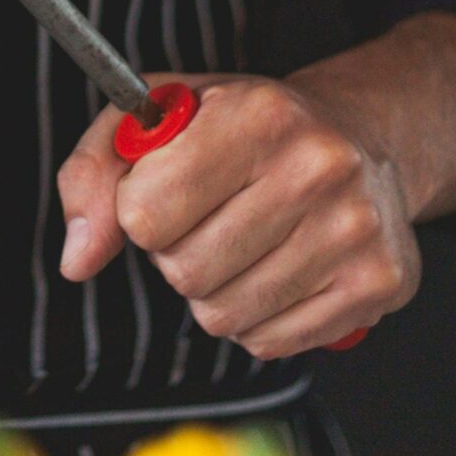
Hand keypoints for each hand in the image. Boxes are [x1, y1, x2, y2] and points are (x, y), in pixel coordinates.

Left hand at [55, 72, 420, 359]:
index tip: (165, 189)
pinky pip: (269, 343)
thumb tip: (77, 259)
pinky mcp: (378, 284)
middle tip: (211, 216)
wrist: (360, 137)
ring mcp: (355, 229)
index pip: (144, 213)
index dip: (138, 210)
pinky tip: (280, 268)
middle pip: (184, 271)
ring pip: (222, 316)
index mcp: (257, 113)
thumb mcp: (158, 116)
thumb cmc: (245, 127)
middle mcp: (317, 167)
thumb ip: (94, 175)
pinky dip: (258, 318)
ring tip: (246, 240)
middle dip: (177, 253)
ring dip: (215, 290)